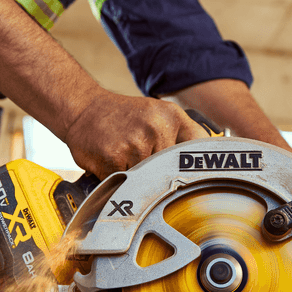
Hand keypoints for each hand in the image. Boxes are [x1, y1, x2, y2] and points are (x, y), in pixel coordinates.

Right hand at [63, 92, 208, 178]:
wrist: (83, 108)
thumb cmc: (122, 116)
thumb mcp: (157, 114)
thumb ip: (181, 135)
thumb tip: (208, 162)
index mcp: (172, 116)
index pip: (198, 148)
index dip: (198, 165)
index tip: (199, 178)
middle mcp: (157, 128)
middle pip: (170, 169)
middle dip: (158, 171)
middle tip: (143, 159)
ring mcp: (135, 144)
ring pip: (148, 178)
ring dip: (137, 176)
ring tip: (126, 157)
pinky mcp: (114, 159)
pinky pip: (126, 182)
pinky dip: (119, 178)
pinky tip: (112, 160)